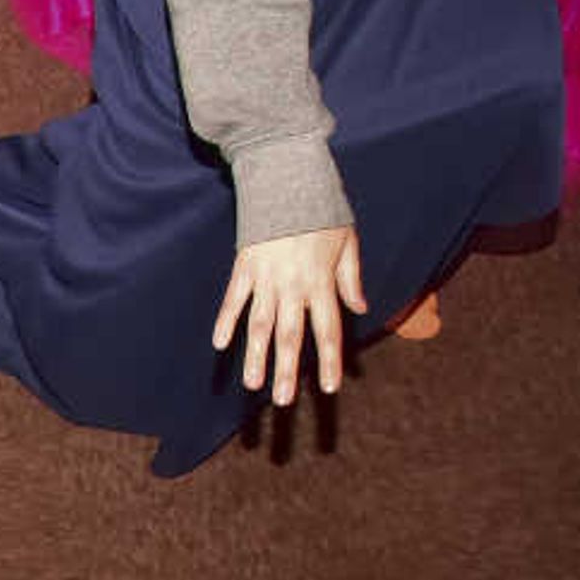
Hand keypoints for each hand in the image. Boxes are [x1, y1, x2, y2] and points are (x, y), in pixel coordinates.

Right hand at [213, 224, 364, 407]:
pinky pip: (233, 299)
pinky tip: (219, 344)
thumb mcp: (347, 241)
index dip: (328, 360)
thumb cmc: (323, 209)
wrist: (289, 178)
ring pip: (260, 324)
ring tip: (252, 384)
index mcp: (321, 281)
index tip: (328, 387)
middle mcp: (293, 285)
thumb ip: (351, 278)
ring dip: (255, 355)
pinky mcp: (245, 266)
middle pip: (289, 335)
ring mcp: (266, 277)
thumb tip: (359, 308)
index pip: (327, 329)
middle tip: (282, 401)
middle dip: (286, 370)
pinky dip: (226, 321)